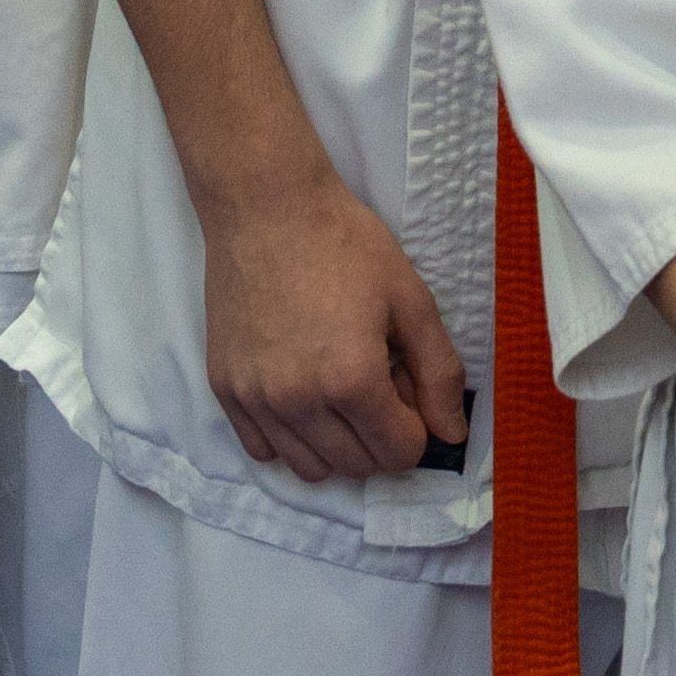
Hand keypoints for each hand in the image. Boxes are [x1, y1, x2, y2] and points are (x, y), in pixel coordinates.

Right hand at [197, 183, 464, 482]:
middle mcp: (298, 402)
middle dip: (380, 435)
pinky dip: (290, 438)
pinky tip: (301, 395)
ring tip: (338, 389)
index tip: (405, 385)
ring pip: (310, 469)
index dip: (415, 426)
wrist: (265, 207)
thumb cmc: (344, 244)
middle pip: (358, 466)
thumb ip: (439, 373)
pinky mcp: (224, 388)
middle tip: (376, 379)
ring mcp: (255, 399)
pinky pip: (262, 450)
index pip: (399, 454)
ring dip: (337, 444)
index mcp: (351, 380)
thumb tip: (451, 434)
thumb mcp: (411, 300)